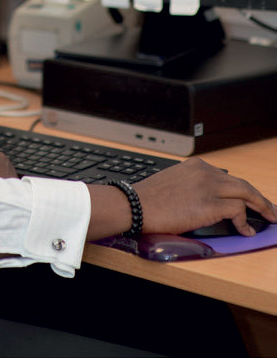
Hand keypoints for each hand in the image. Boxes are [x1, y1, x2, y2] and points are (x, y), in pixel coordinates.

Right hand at [134, 157, 276, 235]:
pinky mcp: (209, 204)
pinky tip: (246, 230)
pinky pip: (238, 211)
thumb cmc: (149, 199)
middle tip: (270, 210)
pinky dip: (245, 222)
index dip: (242, 190)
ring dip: (261, 208)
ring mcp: (208, 187)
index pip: (227, 177)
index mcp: (195, 166)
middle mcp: (205, 172)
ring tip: (269, 218)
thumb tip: (209, 200)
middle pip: (242, 184)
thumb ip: (193, 185)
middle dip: (260, 198)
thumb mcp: (173, 183)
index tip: (250, 199)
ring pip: (246, 194)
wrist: (134, 205)